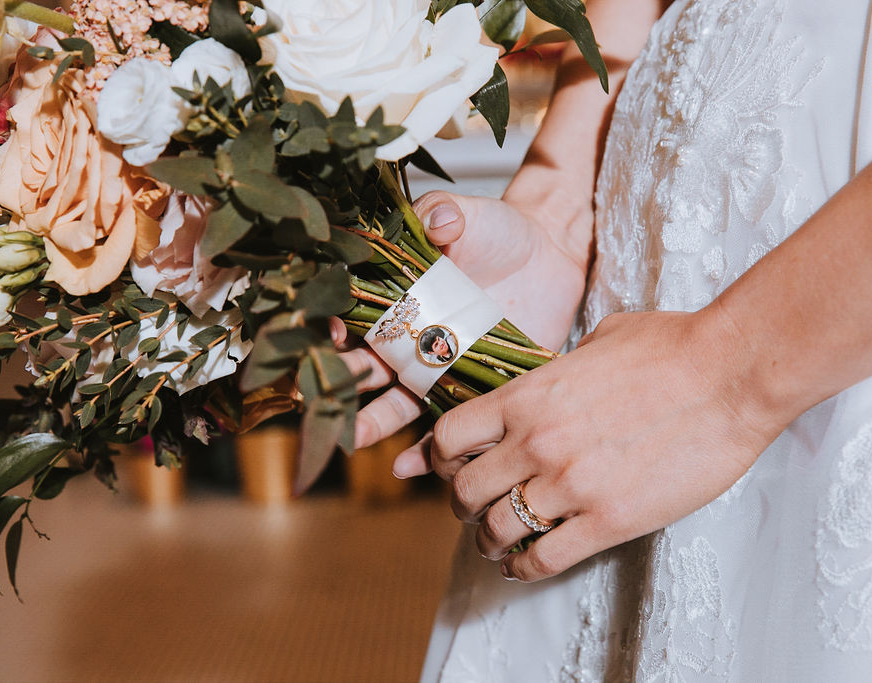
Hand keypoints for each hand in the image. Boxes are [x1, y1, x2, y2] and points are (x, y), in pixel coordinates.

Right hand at [341, 187, 591, 458]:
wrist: (549, 254)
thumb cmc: (498, 229)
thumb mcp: (468, 214)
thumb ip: (443, 214)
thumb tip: (437, 221)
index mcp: (396, 299)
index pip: (354, 317)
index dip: (336, 327)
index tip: (333, 334)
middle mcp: (409, 339)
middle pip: (366, 367)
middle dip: (342, 383)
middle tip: (322, 399)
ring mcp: (438, 369)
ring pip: (397, 402)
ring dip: (373, 422)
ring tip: (354, 438)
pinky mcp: (471, 390)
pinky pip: (446, 425)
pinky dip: (428, 449)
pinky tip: (409, 468)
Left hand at [425, 309, 787, 581]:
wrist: (731, 373)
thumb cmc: (673, 346)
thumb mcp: (600, 339)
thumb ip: (562, 365)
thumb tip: (554, 376)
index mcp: (527, 395)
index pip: (449, 437)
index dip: (441, 459)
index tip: (450, 467)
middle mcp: (535, 442)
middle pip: (463, 491)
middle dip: (462, 504)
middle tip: (474, 509)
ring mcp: (569, 484)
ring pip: (495, 532)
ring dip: (489, 541)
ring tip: (496, 544)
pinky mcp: (608, 520)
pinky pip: (544, 560)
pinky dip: (525, 569)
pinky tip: (524, 566)